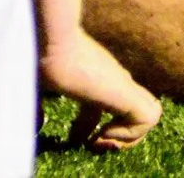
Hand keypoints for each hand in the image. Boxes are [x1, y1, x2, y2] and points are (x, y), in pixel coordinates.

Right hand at [41, 26, 161, 152]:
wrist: (47, 40)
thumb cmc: (36, 59)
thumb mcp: (34, 89)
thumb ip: (36, 108)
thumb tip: (39, 126)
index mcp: (91, 78)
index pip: (101, 106)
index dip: (90, 128)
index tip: (73, 140)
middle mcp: (111, 80)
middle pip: (132, 111)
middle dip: (117, 137)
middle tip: (93, 143)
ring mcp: (121, 85)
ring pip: (149, 115)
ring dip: (128, 138)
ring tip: (100, 139)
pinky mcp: (126, 92)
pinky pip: (149, 119)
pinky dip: (129, 134)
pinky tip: (102, 132)